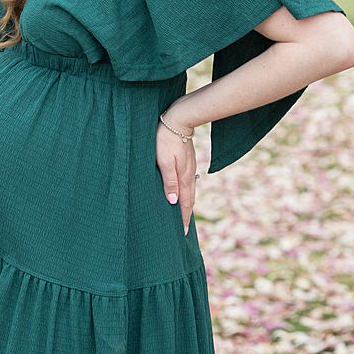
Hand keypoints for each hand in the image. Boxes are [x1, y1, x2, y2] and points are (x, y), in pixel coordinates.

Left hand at [156, 111, 197, 235]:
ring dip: (186, 205)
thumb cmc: (165, 140)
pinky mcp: (188, 162)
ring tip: (182, 215)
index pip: (184, 203)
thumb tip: (173, 202)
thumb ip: (169, 181)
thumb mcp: (164, 161)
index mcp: (183, 178)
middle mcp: (189, 175)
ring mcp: (190, 168)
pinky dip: (186, 193)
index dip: (182, 218)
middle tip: (183, 230)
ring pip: (189, 192)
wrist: (179, 120)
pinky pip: (188, 183)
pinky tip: (182, 194)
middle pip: (188, 200)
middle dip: (185, 215)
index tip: (182, 233)